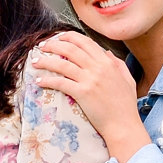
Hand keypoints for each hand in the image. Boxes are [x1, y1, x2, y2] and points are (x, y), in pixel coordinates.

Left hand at [35, 32, 150, 161]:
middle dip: (53, 45)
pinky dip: (47, 80)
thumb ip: (117, 63)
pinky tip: (39, 81)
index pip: (86, 42)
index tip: (59, 37)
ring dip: (46, 61)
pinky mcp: (82, 93)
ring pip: (62, 64)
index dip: (70, 37)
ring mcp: (89, 80)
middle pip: (70, 49)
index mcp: (108, 62)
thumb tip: (106, 52)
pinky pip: (60, 83)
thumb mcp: (127, 79)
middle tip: (42, 46)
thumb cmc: (126, 105)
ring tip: (35, 61)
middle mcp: (98, 68)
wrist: (123, 125)